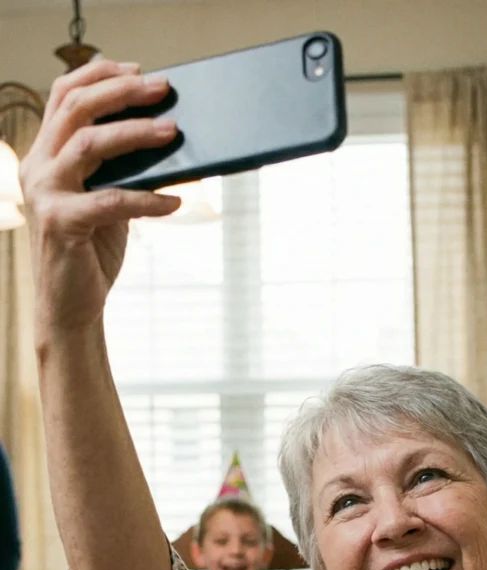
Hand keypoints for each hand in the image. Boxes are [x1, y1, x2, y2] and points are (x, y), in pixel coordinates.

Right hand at [20, 59, 180, 338]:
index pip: (63, 96)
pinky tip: (174, 203)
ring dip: (135, 133)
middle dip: (122, 92)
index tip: (139, 70)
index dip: (99, 75)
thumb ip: (121, 171)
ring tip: (173, 132)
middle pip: (75, 108)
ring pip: (88, 143)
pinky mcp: (61, 223)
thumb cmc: (92, 252)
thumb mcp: (107, 202)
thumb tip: (165, 141)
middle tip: (164, 89)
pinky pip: (111, 200)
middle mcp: (37, 167)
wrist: (72, 308)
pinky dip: (147, 199)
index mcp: (45, 156)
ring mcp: (46, 194)